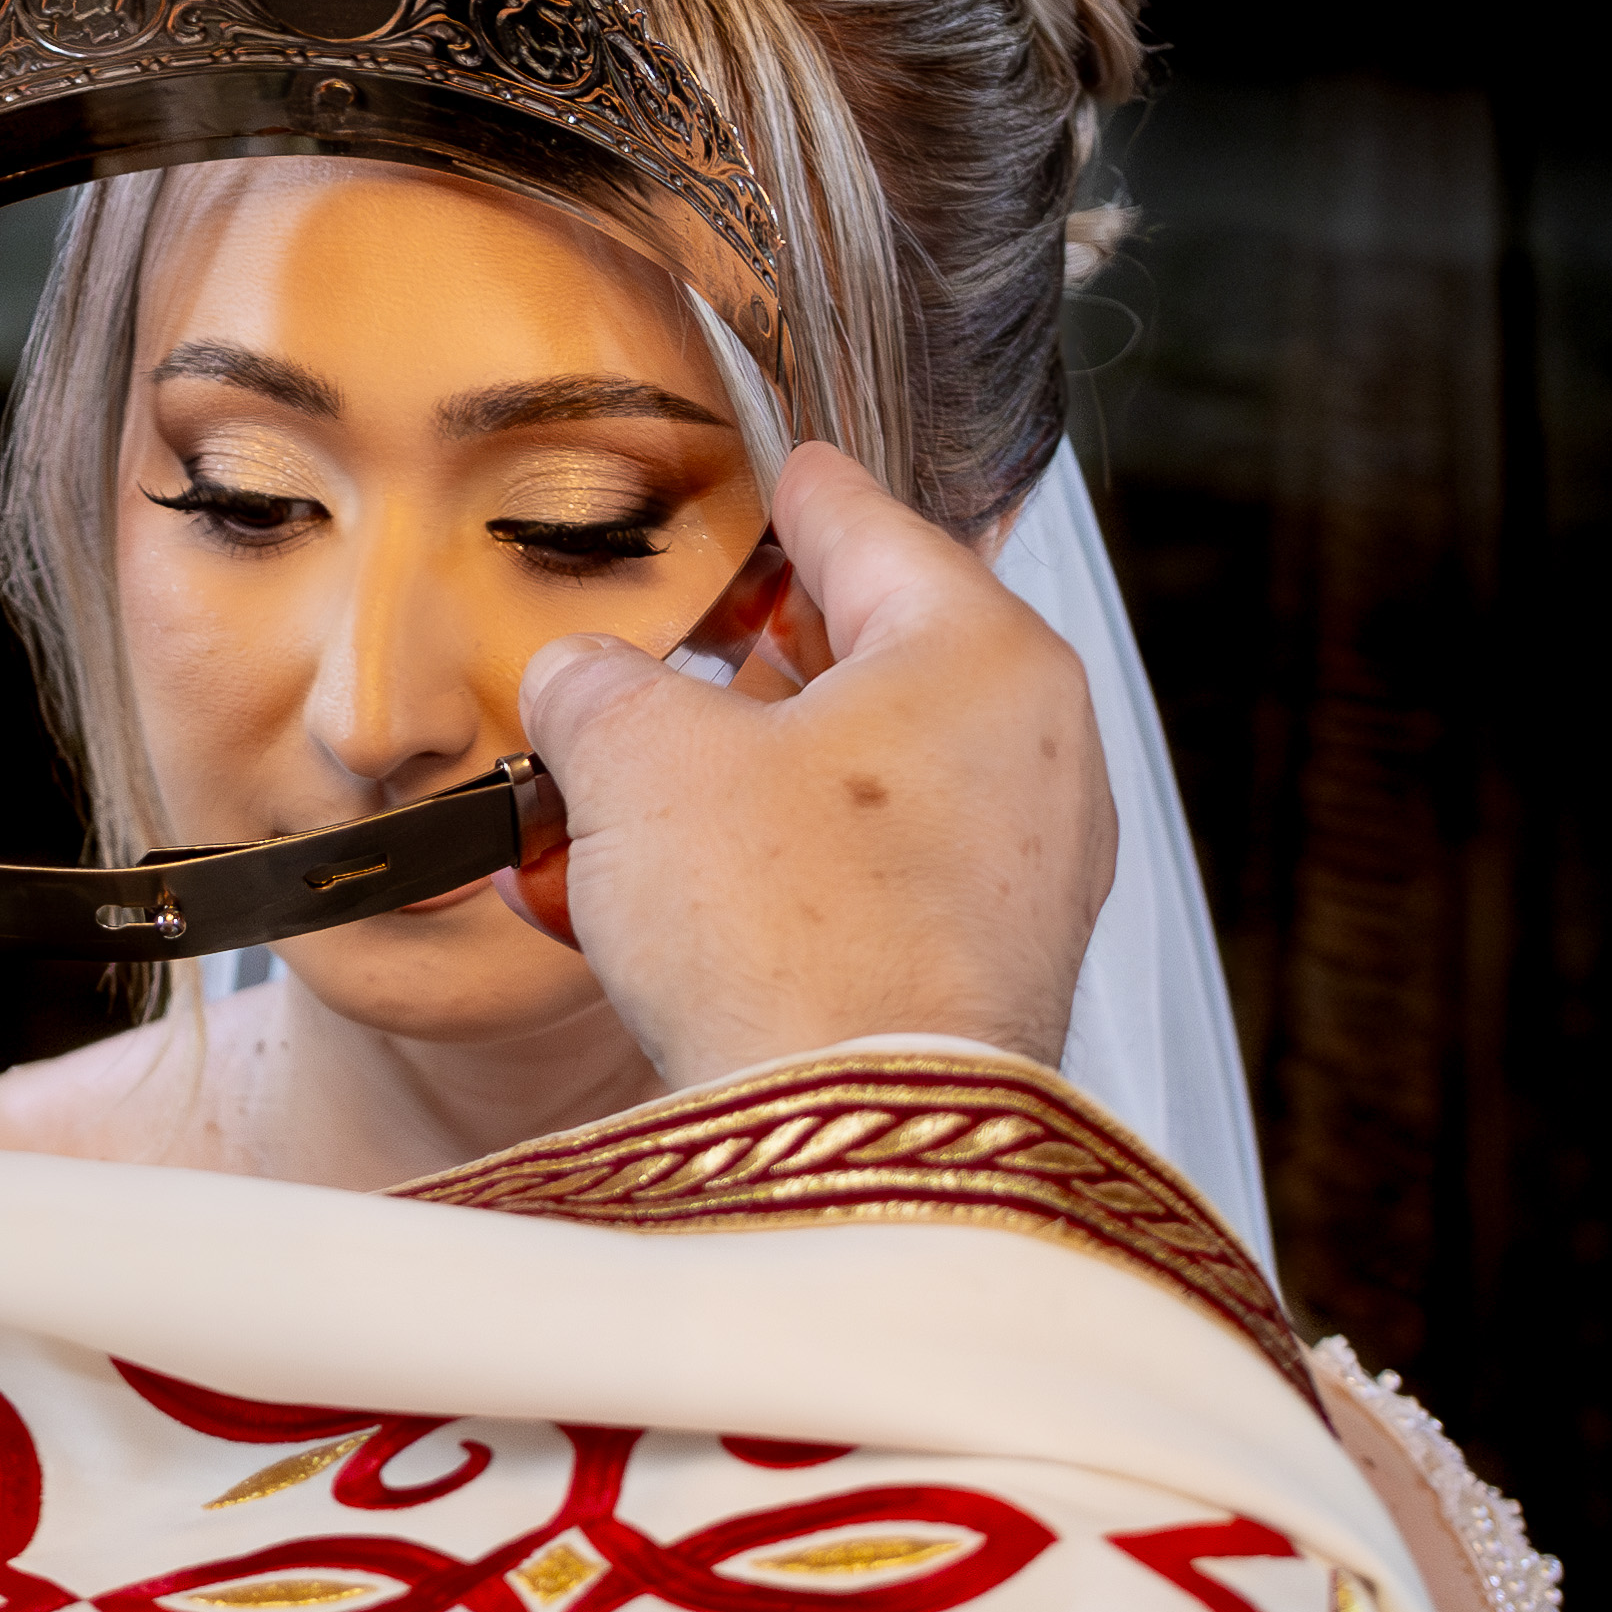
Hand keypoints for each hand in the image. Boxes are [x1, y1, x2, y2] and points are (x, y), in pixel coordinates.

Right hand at [509, 439, 1110, 1085]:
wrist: (861, 1140)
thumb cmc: (788, 928)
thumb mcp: (638, 760)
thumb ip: (595, 689)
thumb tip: (577, 683)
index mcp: (982, 654)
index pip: (874, 527)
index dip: (800, 493)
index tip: (783, 471)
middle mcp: (1034, 754)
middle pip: (866, 666)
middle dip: (741, 672)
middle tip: (660, 662)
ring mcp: (1024, 874)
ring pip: (853, 789)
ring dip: (729, 793)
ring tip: (609, 818)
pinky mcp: (985, 975)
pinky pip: (860, 891)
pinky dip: (764, 885)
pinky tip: (655, 921)